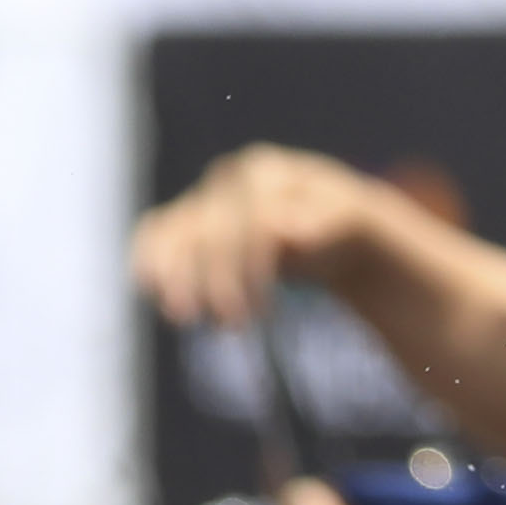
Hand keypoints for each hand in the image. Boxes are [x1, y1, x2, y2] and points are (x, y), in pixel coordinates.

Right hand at [131, 145, 378, 333]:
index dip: (252, 271)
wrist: (335, 224)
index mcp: (271, 175)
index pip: (252, 223)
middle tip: (229, 329)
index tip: (261, 316)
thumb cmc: (351, 230)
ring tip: (181, 318)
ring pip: (179, 231)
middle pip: (212, 231)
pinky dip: (152, 258)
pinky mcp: (194, 216)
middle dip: (217, 282)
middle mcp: (232, 179)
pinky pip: (161, 231)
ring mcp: (210, 195)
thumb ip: (327, 225)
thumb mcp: (358, 227)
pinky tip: (148, 288)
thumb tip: (280, 230)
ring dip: (176, 276)